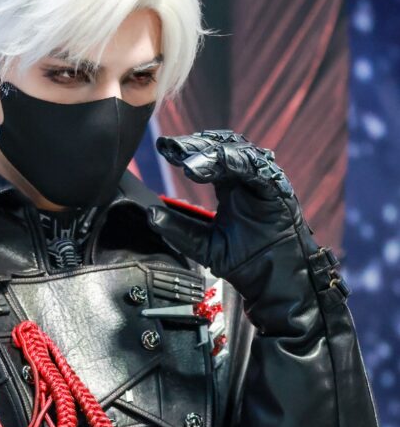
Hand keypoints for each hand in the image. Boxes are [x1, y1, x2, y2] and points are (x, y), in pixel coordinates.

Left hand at [147, 129, 349, 333]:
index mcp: (230, 186)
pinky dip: (235, 163)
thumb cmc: (246, 261)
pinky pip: (257, 169)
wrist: (273, 280)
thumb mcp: (204, 245)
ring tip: (188, 161)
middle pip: (220, 148)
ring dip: (211, 153)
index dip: (185, 153)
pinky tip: (214, 163)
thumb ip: (179, 229)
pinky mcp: (277, 189)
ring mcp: (262, 181)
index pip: (206, 159)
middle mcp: (246, 178)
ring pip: (238, 153)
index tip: (164, 149)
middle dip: (194, 146)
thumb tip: (150, 215)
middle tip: (172, 148)